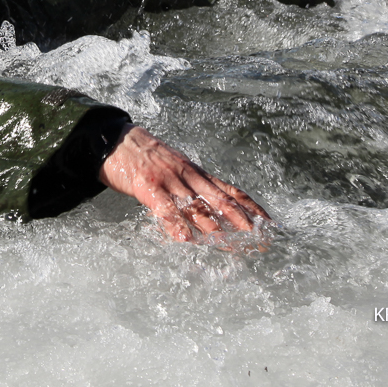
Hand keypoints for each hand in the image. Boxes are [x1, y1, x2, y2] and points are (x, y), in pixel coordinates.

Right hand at [98, 125, 271, 242]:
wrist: (117, 140)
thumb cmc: (146, 157)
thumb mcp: (176, 167)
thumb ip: (192, 186)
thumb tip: (210, 207)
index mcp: (196, 173)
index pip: (231, 191)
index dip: (252, 207)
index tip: (270, 224)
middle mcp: (188, 177)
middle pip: (221, 201)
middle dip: (243, 223)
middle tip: (260, 241)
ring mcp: (169, 181)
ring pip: (197, 208)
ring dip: (216, 231)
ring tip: (232, 248)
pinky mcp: (148, 187)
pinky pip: (165, 209)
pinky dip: (176, 225)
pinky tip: (186, 240)